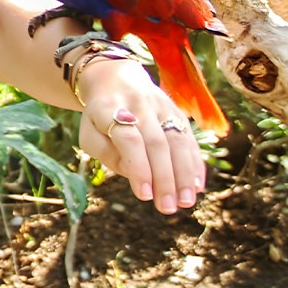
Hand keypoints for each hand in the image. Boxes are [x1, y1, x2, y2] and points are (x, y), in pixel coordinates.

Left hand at [76, 58, 205, 214]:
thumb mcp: (89, 134)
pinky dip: (195, 163)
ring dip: (184, 174)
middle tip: (167, 208)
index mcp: (109, 108)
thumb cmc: (99, 117)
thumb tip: (136, 175)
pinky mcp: (177, 111)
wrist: (115, 79)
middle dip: (164, 178)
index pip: (128, 139)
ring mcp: (161, 105)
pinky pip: (189, 138)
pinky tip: (197, 186)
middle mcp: (138, 104)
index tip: (144, 196)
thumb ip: (107, 154)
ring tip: (186, 202)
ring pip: (177, 140)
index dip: (138, 167)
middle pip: (156, 142)